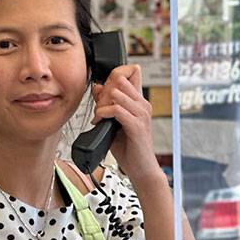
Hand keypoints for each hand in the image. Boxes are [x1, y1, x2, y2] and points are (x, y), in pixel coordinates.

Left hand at [90, 64, 164, 187]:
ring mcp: (141, 114)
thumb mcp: (114, 122)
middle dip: (103, 91)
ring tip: (98, 117)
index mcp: (138, 101)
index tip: (103, 92)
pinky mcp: (137, 125)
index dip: (113, 76)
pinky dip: (102, 114)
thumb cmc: (128, 147)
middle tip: (98, 108)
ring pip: (116, 93)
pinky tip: (99, 122)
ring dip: (101, 104)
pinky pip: (116, 110)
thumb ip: (107, 104)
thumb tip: (97, 87)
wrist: (140, 168)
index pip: (131, 72)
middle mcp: (142, 104)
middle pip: (120, 79)